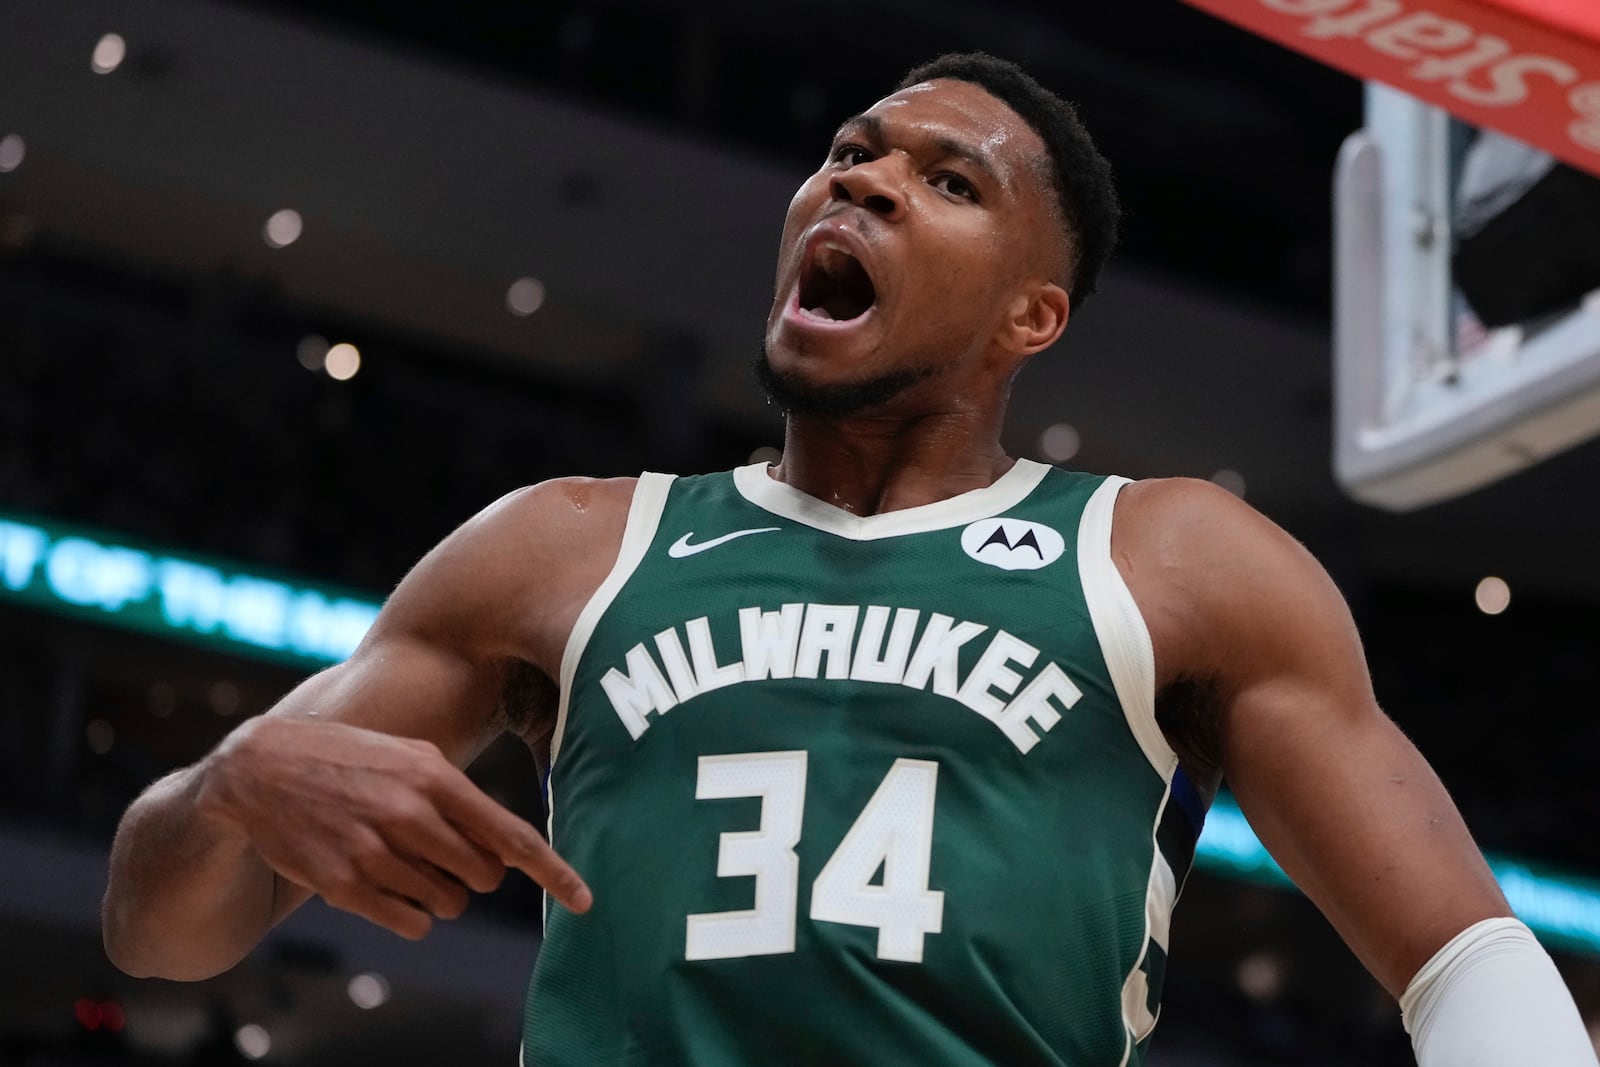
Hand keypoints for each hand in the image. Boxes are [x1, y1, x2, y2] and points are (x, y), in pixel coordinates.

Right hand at [197, 716, 590, 938]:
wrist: (261, 769)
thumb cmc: (350, 758)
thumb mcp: (410, 754)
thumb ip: (458, 794)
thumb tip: (505, 844)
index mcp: (434, 777)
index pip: (511, 836)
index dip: (553, 872)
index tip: (583, 899)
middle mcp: (408, 814)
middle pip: (483, 876)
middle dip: (478, 876)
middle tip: (451, 858)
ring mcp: (373, 851)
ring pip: (447, 904)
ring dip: (442, 895)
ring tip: (412, 865)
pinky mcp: (343, 884)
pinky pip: (410, 922)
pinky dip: (414, 915)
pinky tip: (394, 888)